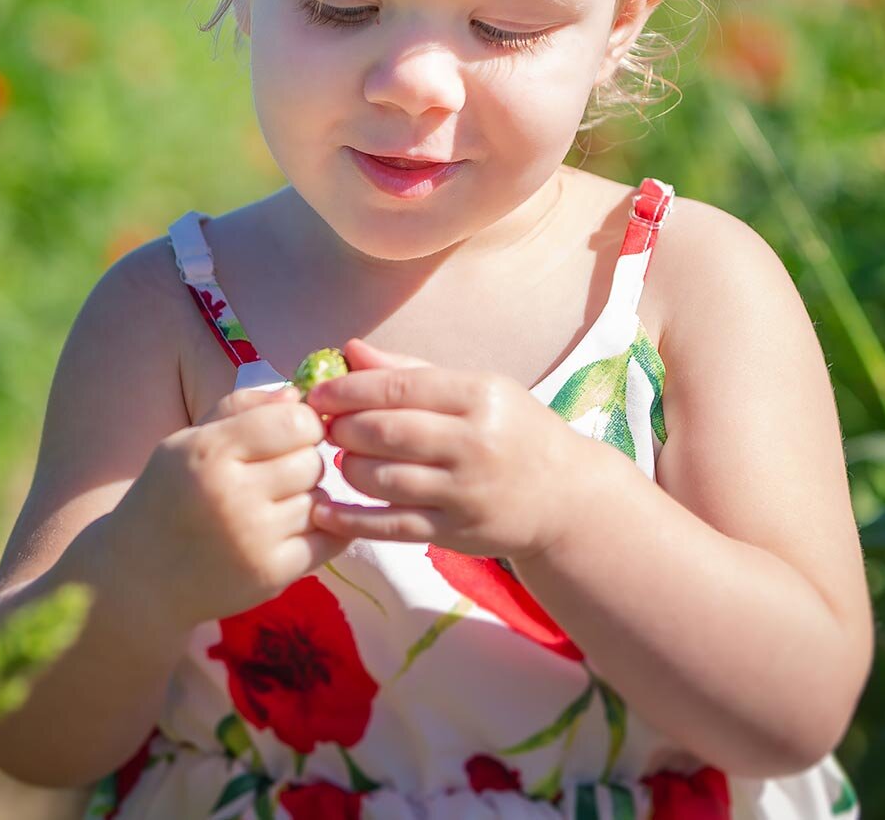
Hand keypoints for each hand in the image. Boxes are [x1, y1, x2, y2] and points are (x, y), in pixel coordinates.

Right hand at [108, 384, 349, 629]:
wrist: (138, 578)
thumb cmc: (166, 499)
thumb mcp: (187, 441)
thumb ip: (240, 408)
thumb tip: (299, 394)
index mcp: (210, 452)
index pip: (295, 421)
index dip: (301, 424)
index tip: (288, 434)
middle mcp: (233, 494)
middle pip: (312, 460)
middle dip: (302, 461)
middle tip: (278, 474)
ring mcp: (255, 539)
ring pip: (321, 500)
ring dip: (308, 498)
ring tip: (277, 504)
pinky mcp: (271, 576)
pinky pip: (330, 540)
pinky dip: (323, 529)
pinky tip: (297, 527)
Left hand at [305, 338, 599, 564]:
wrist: (565, 497)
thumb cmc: (514, 432)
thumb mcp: (477, 390)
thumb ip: (411, 371)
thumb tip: (350, 352)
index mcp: (480, 396)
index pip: (399, 387)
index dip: (349, 389)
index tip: (318, 393)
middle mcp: (475, 443)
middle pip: (386, 433)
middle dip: (343, 428)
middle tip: (324, 426)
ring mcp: (465, 492)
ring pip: (384, 479)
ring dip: (348, 468)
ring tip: (341, 459)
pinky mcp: (457, 532)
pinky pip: (391, 527)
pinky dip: (351, 520)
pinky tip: (327, 511)